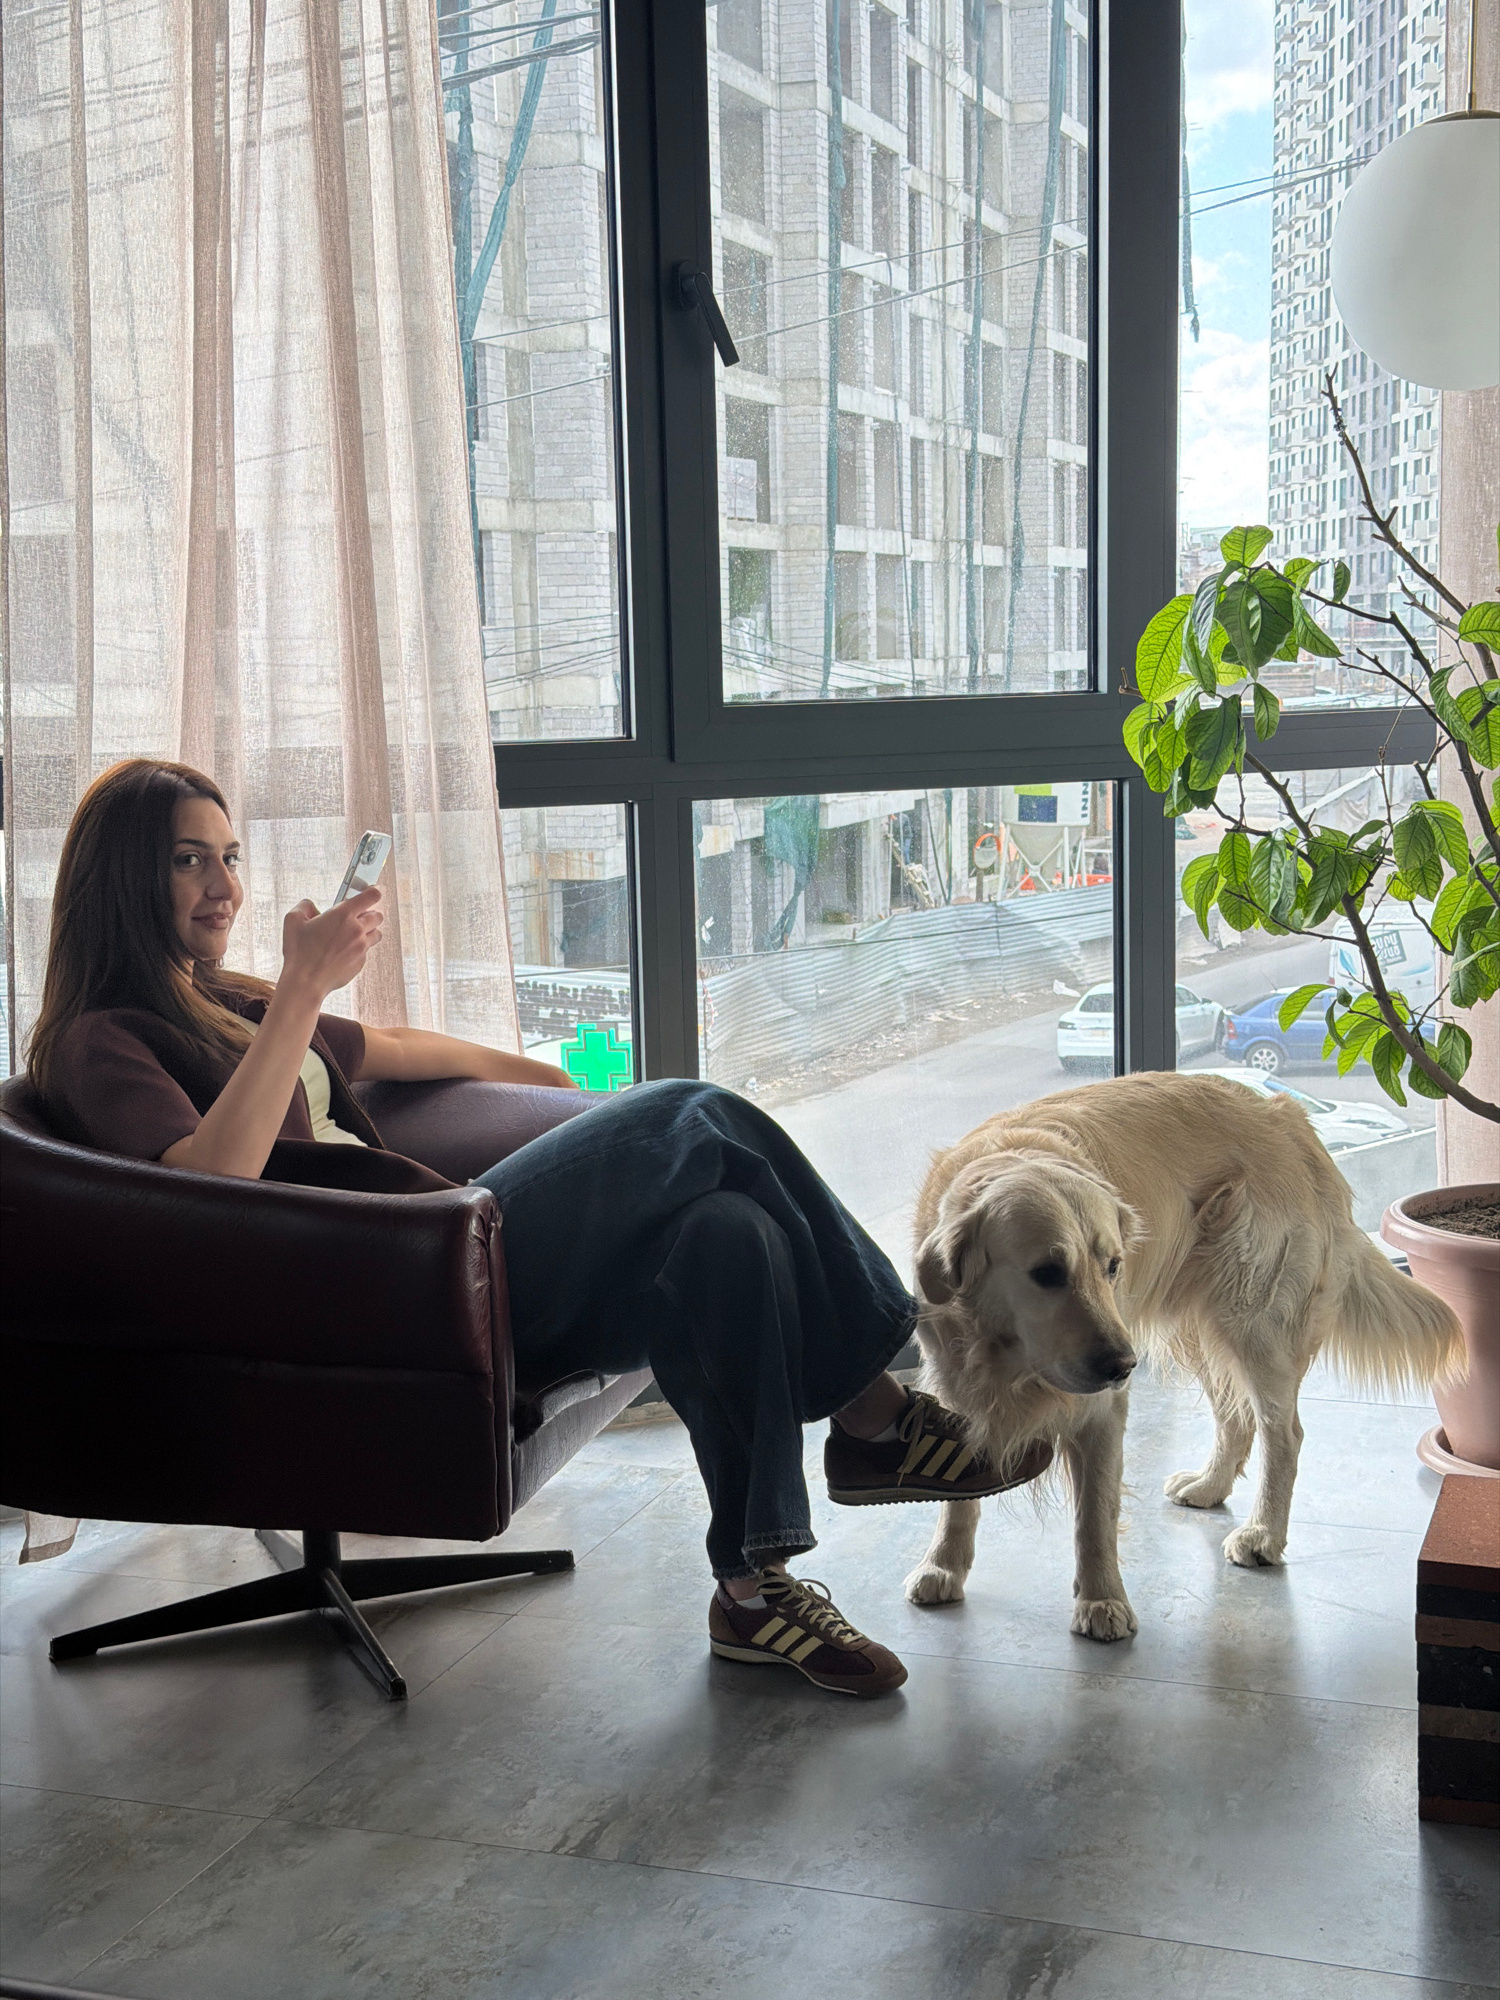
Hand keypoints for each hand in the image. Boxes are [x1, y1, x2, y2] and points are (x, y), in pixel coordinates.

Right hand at [280, 887, 383, 1001]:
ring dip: (369, 931)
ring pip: (376, 933)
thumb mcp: (293, 920)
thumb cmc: (298, 952)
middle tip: (357, 916)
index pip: (371, 896)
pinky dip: (359, 948)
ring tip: (353, 934)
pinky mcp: (361, 962)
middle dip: (370, 913)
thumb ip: (305, 906)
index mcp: (343, 915)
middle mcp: (356, 930)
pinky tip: (344, 951)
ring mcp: (361, 947)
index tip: (371, 892)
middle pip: (378, 916)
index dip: (373, 892)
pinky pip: (367, 951)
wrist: (306, 981)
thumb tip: (311, 906)